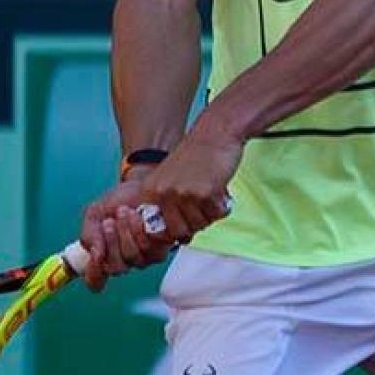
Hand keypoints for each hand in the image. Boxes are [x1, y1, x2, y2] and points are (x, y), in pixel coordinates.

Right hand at [78, 170, 173, 292]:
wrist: (142, 184)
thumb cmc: (119, 200)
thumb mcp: (95, 213)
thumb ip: (89, 234)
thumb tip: (95, 255)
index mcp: (104, 255)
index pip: (95, 280)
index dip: (94, 274)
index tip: (94, 256)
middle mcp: (123, 261)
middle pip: (115, 268)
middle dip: (112, 242)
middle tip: (109, 222)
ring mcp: (142, 257)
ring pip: (132, 258)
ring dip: (126, 232)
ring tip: (124, 212)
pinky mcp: (159, 249)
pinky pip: (149, 249)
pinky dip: (141, 230)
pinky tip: (139, 215)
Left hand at [138, 122, 241, 244]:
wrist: (214, 134)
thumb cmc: (195, 157)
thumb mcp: (169, 180)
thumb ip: (167, 208)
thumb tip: (177, 239)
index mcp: (151, 192)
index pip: (156, 231)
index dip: (172, 232)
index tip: (183, 223)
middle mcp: (164, 195)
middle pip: (180, 232)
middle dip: (195, 223)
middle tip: (202, 205)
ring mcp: (184, 194)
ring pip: (200, 225)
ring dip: (209, 213)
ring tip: (211, 193)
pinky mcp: (205, 193)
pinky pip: (216, 215)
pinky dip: (222, 206)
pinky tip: (219, 189)